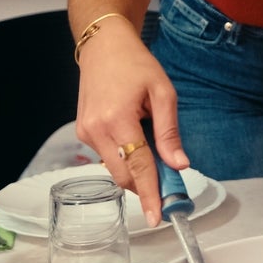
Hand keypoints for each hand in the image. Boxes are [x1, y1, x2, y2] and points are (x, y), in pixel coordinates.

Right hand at [74, 24, 188, 227]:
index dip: (150, 194)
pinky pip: (107, 155)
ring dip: (135, 170)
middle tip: (168, 186)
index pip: (138, 167)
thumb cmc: (135, 64)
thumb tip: (179, 165)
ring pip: (114, 168)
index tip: (159, 217)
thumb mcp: (163, 92)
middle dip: (145, 186)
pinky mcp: (82, 132)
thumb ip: (169, 132)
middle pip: (123, 175)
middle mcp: (96, 130)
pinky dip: (124, 156)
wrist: (103, 46)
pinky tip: (134, 137)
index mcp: (117, 119)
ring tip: (152, 146)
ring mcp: (85, 132)